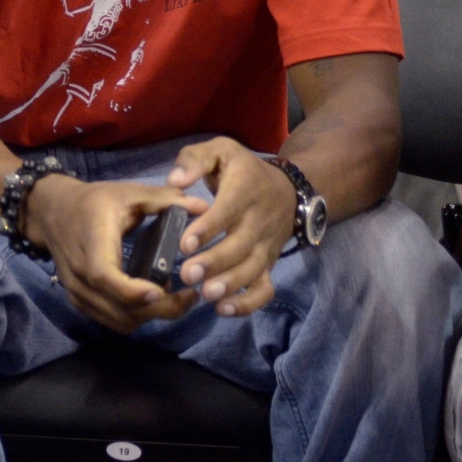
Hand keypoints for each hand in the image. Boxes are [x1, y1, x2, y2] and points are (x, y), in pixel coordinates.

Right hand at [22, 174, 206, 333]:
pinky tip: (149, 300)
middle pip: (117, 307)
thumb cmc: (93, 201)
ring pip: (117, 320)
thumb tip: (204, 206)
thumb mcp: (127, 193)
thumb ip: (164, 199)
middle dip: (158, 310)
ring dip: (148, 316)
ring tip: (169, 296)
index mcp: (91, 243)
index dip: (132, 291)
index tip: (161, 291)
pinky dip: (134, 318)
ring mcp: (77, 290)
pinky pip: (110, 321)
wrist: (52, 211)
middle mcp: (79, 272)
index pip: (104, 276)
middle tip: (189, 297)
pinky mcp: (80, 300)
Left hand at [166, 139, 299, 317]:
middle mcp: (259, 220)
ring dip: (231, 285)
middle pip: (240, 246)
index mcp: (244, 190)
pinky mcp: (269, 262)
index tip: (185, 244)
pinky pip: (266, 287)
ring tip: (206, 295)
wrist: (287, 189)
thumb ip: (194, 160)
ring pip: (254, 269)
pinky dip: (249, 302)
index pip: (227, 211)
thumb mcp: (220, 150)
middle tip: (188, 275)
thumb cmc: (241, 169)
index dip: (208, 229)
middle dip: (215, 262)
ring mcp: (267, 244)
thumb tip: (175, 180)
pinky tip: (224, 310)